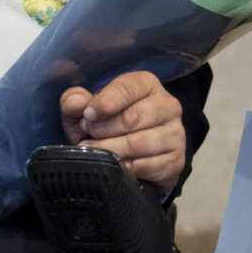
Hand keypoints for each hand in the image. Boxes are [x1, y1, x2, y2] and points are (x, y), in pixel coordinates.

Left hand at [58, 71, 185, 189]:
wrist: (136, 158)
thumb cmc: (108, 126)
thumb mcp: (86, 111)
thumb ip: (75, 101)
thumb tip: (76, 102)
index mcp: (146, 84)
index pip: (127, 88)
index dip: (104, 103)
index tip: (87, 116)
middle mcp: (167, 106)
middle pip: (132, 117)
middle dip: (103, 130)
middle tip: (87, 138)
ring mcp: (175, 134)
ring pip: (139, 143)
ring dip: (111, 150)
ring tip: (95, 152)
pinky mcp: (176, 160)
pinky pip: (147, 166)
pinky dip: (125, 168)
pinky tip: (116, 166)